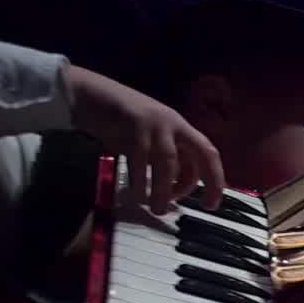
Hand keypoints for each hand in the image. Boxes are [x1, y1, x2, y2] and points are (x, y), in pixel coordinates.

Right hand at [63, 64, 223, 214]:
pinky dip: (140, 181)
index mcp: (179, 127)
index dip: (216, 178)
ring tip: (157, 208)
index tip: (211, 203)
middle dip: (209, 181)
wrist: (88, 94)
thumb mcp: (150, 140)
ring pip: (168, 162)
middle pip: (201, 153)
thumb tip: (178, 189)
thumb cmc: (119, 121)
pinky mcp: (132, 124)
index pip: (208, 153)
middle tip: (203, 207)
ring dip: (164, 189)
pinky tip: (138, 194)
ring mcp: (154, 123)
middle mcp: (172, 123)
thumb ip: (166, 160)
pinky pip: (141, 160)